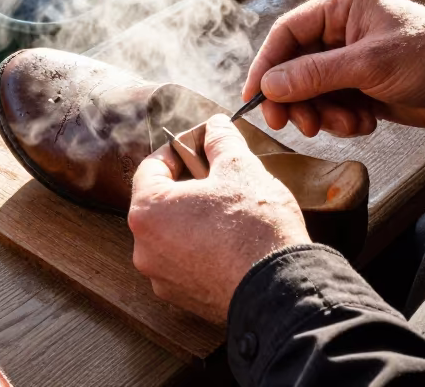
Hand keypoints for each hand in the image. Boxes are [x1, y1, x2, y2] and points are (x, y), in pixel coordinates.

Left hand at [128, 115, 309, 323]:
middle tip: (219, 176)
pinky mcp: (183, 298)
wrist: (280, 289)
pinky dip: (203, 248)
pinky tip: (232, 242)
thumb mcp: (240, 168)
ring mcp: (162, 277)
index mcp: (147, 211)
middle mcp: (144, 248)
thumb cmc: (254, 226)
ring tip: (230, 210)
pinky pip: (187, 262)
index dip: (178, 150)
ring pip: (174, 234)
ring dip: (195, 218)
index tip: (202, 144)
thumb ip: (221, 141)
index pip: (151, 166)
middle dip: (188, 185)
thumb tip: (216, 127)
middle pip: (160, 202)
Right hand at [244, 0, 424, 136]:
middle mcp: (342, 32)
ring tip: (346, 122)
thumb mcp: (371, 64)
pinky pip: (333, 106)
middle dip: (295, 98)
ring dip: (322, 113)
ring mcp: (352, 62)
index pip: (287, 33)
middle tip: (296, 125)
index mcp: (342, 8)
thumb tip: (269, 85)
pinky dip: (342, 120)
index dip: (266, 65)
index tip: (253, 98)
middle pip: (294, 66)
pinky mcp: (363, 88)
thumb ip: (316, 74)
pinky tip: (365, 122)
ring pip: (312, 91)